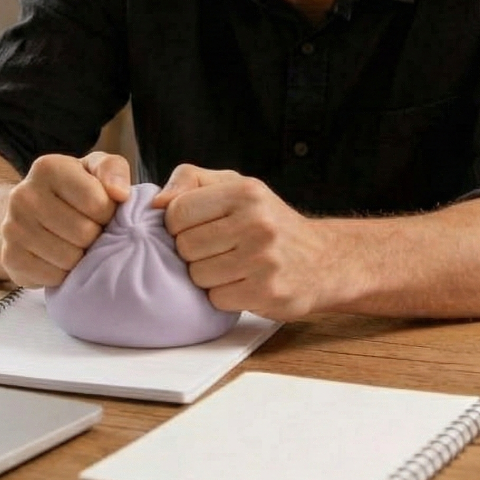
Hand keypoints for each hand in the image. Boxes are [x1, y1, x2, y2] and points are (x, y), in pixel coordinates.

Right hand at [0, 152, 130, 287]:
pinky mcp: (10, 256)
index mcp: (48, 167)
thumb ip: (113, 169)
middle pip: (84, 233)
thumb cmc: (72, 190)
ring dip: (81, 257)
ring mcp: (12, 227)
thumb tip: (120, 193)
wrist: (28, 214)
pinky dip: (64, 273)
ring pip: (69, 258)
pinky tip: (60, 258)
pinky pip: (53, 277)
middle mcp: (24, 194)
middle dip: (95, 236)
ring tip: (76, 243)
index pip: (96, 203)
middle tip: (90, 231)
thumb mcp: (94, 169)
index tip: (101, 211)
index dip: (108, 213)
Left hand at [152, 165, 327, 321]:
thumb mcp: (234, 185)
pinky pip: (217, 299)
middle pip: (185, 246)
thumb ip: (190, 180)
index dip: (178, 224)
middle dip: (193, 252)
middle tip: (216, 249)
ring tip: (230, 265)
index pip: (177, 211)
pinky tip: (242, 283)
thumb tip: (156, 203)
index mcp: (245, 191)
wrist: (323, 259)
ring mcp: (264, 259)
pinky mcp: (268, 292)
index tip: (194, 227)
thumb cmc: (267, 219)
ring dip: (207, 275)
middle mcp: (257, 222)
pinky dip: (223, 295)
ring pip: (198, 276)